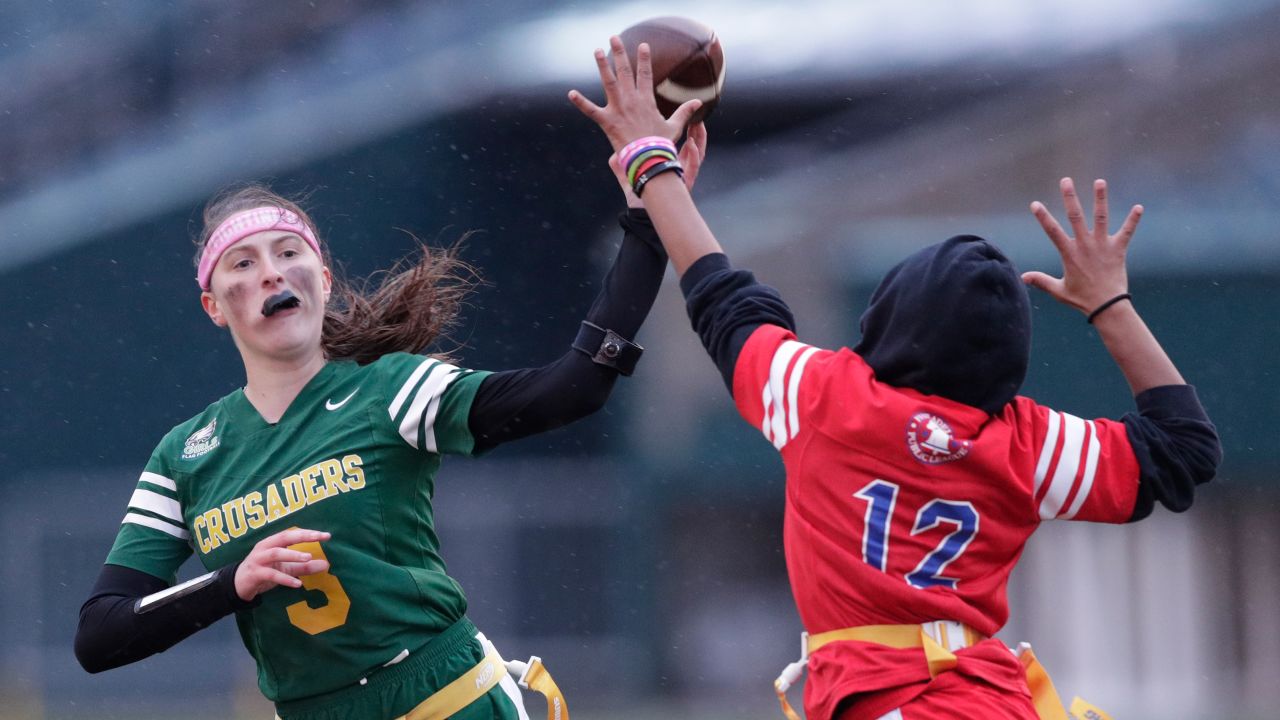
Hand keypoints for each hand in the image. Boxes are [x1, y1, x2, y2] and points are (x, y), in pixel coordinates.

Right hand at [234, 527, 331, 600]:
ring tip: (308, 557)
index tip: (326, 535)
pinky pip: (271, 575)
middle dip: (302, 536)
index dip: (308, 533)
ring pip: (276, 553)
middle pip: (284, 537)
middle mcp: (265, 547)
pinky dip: (285, 578)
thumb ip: (304, 567)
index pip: (292, 533)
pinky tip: (298, 583)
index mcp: (273, 542)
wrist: (239, 585)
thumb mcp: (286, 568)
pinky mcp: (255, 574)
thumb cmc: (264, 572)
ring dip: (292, 555)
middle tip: (319, 537)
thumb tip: (326, 564)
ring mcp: (259, 560)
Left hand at [569, 36, 702, 152]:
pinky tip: (571, 93)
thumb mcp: (675, 126)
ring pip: (608, 82)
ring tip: (597, 51)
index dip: (644, 59)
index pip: (645, 74)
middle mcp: (631, 100)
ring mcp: (618, 109)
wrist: (648, 159)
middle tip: (614, 38)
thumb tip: (698, 102)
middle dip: (619, 53)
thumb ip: (685, 112)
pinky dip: (580, 102)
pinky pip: (591, 110)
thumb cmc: (660, 144)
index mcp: (646, 100)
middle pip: (625, 71)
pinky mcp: (607, 121)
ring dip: (602, 65)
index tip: (642, 45)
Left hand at [608, 122, 707, 207]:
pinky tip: (693, 145)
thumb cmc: (638, 198)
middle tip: (696, 118)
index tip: (680, 119)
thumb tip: (613, 154)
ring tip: (699, 126)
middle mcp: (676, 169)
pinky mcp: (686, 183)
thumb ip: (620, 165)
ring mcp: (682, 176)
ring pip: (697, 154)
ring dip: (699, 139)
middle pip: (691, 147)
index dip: (681, 132)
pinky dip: (694, 156)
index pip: (676, 145)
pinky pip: (694, 168)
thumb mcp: (627, 178)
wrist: (643, 215)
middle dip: (695, 132)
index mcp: (665, 165)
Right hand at [1022, 178, 1142, 314]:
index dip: (1043, 217)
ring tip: (1099, 181)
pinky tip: (1139, 207)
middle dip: (1070, 197)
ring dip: (1100, 198)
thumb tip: (1023, 277)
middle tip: (1066, 180)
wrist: (1107, 306)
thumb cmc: (1082, 298)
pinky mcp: (1118, 249)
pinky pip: (1126, 232)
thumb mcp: (1058, 290)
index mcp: (1069, 253)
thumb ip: (1041, 281)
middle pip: (1076, 216)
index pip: (1052, 231)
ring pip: (1100, 217)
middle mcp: (1085, 245)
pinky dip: (1132, 220)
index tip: (1035, 204)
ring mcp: (1102, 245)